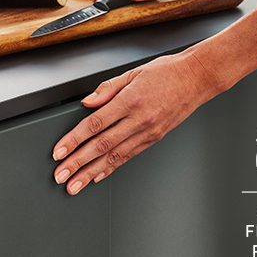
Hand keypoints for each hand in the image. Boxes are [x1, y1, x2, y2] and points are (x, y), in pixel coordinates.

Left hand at [52, 50, 222, 194]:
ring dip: (91, 172)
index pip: (95, 124)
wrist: (197, 79)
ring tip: (75, 184)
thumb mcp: (133, 72)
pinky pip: (128, 156)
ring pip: (114, 157)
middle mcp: (139, 120)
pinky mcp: (154, 139)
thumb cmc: (167, 72)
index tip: (59, 151)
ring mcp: (147, 132)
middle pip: (101, 146)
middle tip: (61, 176)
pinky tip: (98, 176)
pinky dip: (111, 168)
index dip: (74, 140)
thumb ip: (107, 88)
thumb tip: (87, 102)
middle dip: (78, 163)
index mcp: (130, 100)